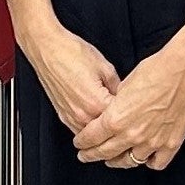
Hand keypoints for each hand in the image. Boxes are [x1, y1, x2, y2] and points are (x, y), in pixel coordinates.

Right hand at [18, 18, 119, 138]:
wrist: (47, 48)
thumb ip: (118, 87)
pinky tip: (96, 120)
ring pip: (93, 137)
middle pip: (107, 132)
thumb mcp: (105, 67)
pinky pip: (80, 130)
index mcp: (96, 103)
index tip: (137, 112)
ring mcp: (71, 117)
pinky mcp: (62, 115)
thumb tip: (124, 97)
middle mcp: (82, 115)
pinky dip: (89, 129)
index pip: (121, 119)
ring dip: (103, 132)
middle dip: (118, 126)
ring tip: (114, 123)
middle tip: (129, 121)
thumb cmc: (71, 53)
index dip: (131, 114)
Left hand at [73, 46, 184, 168]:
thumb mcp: (123, 86)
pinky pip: (156, 163)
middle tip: (86, 156)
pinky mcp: (171, 143)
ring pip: (129, 161)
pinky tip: (145, 158)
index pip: (91, 138)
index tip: (79, 144)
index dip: (82, 143)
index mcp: (116, 119)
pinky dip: (149, 162)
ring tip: (114, 159)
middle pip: (106, 153)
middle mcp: (132, 135)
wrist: (182, 72)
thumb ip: (114, 104)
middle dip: (92, 155)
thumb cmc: (154, 72)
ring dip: (119, 161)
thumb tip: (111, 110)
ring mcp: (152, 142)